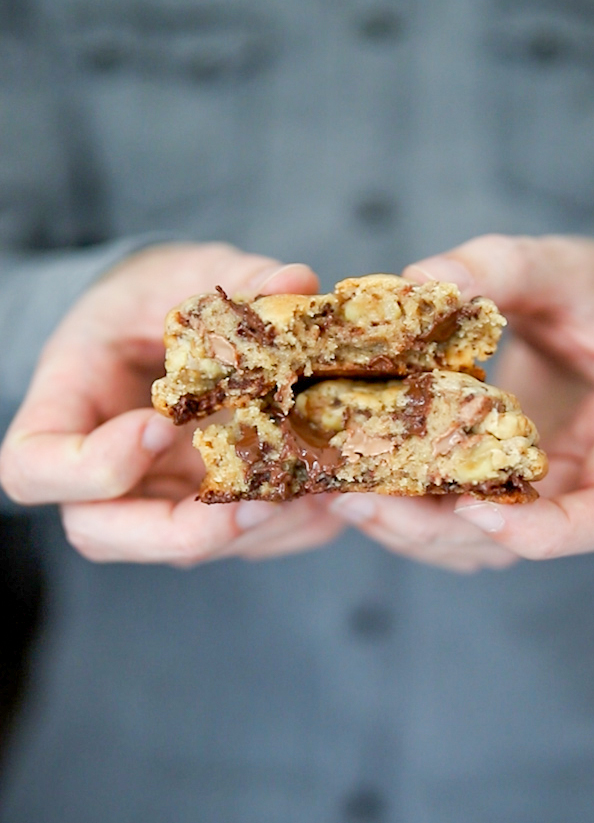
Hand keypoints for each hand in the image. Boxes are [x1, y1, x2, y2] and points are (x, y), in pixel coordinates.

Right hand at [0, 242, 345, 564]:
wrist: (165, 324)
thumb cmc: (152, 297)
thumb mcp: (179, 272)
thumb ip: (230, 279)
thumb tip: (298, 282)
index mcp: (62, 410)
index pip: (33, 470)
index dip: (90, 467)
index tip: (154, 424)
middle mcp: (100, 475)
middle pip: (101, 535)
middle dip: (181, 530)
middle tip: (254, 501)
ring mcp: (153, 500)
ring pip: (182, 549)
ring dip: (251, 530)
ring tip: (314, 487)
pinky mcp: (207, 513)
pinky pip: (240, 542)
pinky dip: (288, 525)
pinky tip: (331, 488)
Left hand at [331, 235, 593, 570]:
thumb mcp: (562, 266)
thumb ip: (501, 267)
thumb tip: (420, 278)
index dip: (547, 533)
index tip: (474, 509)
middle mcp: (587, 477)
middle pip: (521, 542)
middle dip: (436, 530)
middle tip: (362, 500)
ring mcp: (539, 489)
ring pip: (478, 541)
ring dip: (410, 529)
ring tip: (343, 492)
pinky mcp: (498, 480)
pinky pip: (456, 514)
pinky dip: (409, 507)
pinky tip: (357, 477)